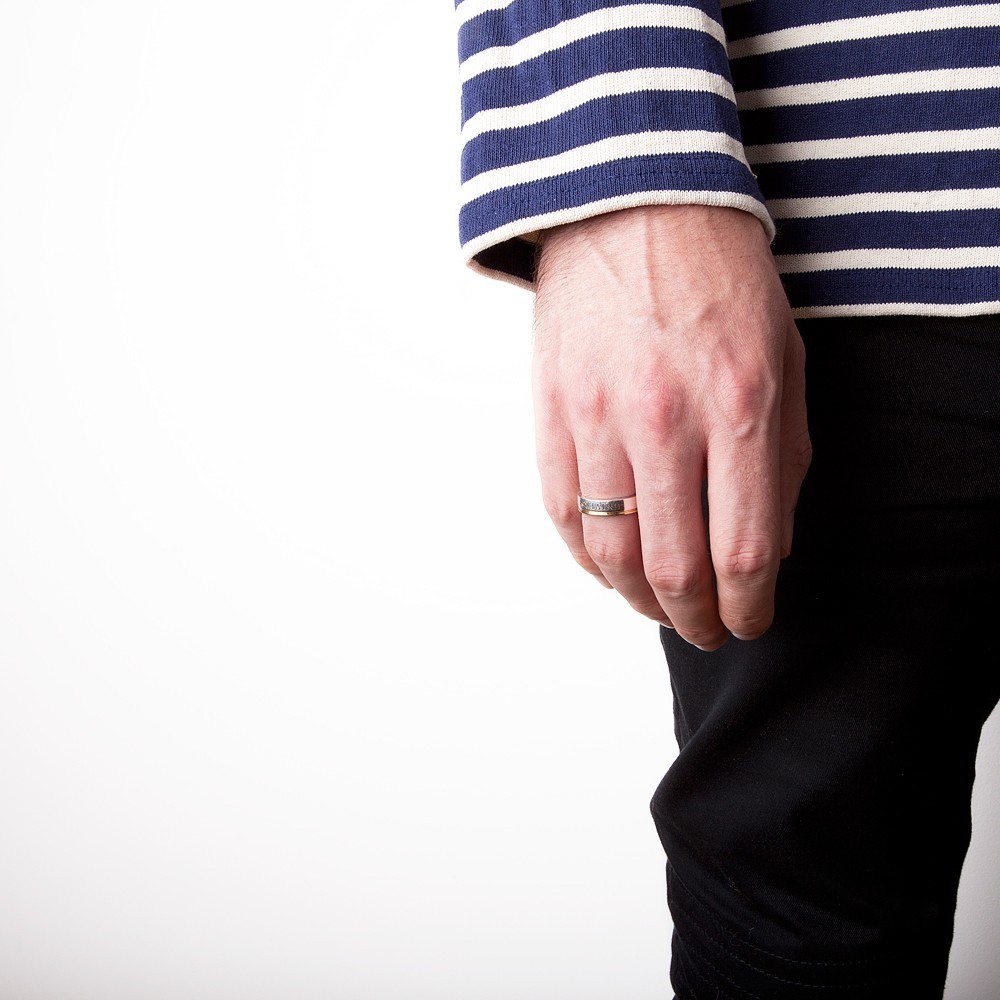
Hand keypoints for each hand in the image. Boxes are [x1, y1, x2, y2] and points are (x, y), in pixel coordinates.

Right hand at [531, 204, 811, 649]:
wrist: (629, 206)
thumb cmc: (717, 278)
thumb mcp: (783, 357)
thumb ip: (783, 459)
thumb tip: (768, 546)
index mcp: (738, 404)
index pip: (743, 550)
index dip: (750, 607)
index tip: (751, 620)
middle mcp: (663, 420)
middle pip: (672, 569)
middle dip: (695, 620)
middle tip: (707, 629)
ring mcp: (595, 418)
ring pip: (610, 555)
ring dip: (639, 600)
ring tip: (660, 606)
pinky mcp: (550, 414)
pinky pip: (563, 515)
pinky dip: (589, 559)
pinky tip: (612, 568)